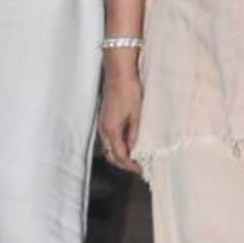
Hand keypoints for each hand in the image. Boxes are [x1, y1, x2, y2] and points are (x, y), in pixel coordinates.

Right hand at [98, 56, 142, 174]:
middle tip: (139, 166)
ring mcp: (102, 123)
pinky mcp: (105, 118)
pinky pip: (109, 138)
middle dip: (124, 163)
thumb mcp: (137, 114)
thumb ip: (134, 133)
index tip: (141, 170)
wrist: (119, 72)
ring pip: (109, 147)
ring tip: (136, 156)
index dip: (130, 165)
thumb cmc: (129, 90)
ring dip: (120, 154)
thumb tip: (135, 149)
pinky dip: (118, 145)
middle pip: (111, 154)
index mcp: (111, 129)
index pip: (119, 156)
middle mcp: (104, 129)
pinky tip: (129, 142)